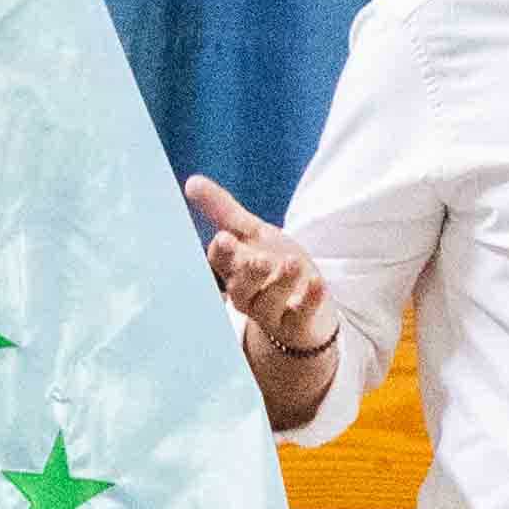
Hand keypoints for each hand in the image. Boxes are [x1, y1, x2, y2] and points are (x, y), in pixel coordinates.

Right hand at [182, 177, 342, 413]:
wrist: (306, 307)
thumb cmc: (273, 267)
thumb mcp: (252, 234)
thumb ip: (223, 210)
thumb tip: (191, 181)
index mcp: (234, 270)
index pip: (221, 263)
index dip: (222, 252)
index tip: (225, 238)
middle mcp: (249, 295)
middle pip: (241, 287)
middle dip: (248, 272)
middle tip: (257, 258)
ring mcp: (273, 313)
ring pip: (269, 303)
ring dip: (280, 283)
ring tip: (292, 264)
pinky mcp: (298, 326)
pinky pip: (301, 317)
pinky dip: (309, 301)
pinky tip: (316, 283)